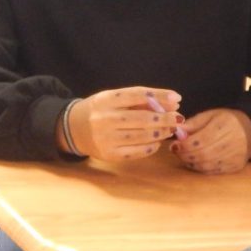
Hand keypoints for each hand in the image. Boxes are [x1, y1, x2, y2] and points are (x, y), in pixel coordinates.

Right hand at [64, 86, 182, 161]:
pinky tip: (156, 141)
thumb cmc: (100, 110)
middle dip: (165, 118)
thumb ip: (139, 100)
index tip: (177, 98)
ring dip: (161, 133)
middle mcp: (103, 119)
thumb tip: (172, 103)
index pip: (136, 95)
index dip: (159, 96)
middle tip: (178, 118)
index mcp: (105, 100)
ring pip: (142, 136)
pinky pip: (136, 152)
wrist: (73, 128)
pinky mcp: (108, 154)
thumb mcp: (113, 99)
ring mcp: (105, 138)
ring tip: (170, 129)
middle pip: (142, 119)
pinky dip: (151, 146)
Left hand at [172, 108, 250, 173]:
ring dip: (190, 162)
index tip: (174, 144)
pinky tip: (194, 161)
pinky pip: (213, 171)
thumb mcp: (211, 115)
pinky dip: (200, 168)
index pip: (202, 140)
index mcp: (225, 126)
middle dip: (185, 154)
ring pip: (207, 165)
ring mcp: (234, 157)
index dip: (185, 145)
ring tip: (183, 155)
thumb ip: (193, 123)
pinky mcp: (235, 167)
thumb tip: (177, 130)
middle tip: (176, 150)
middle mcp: (231, 143)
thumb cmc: (227, 120)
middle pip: (203, 154)